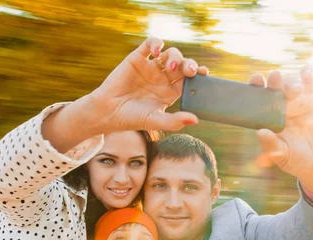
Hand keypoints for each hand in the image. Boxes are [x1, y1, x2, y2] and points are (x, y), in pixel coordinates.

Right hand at [91, 37, 208, 132]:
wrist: (108, 111)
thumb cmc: (132, 118)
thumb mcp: (155, 121)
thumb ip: (174, 121)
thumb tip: (196, 120)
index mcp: (171, 92)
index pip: (189, 80)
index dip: (198, 75)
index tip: (205, 74)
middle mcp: (163, 78)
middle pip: (182, 65)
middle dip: (189, 65)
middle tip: (190, 71)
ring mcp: (151, 67)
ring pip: (170, 54)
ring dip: (174, 57)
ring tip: (169, 67)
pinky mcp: (138, 58)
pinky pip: (150, 45)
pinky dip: (155, 44)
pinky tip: (156, 52)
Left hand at [250, 66, 312, 193]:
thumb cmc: (296, 160)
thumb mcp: (282, 155)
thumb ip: (271, 145)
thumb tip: (260, 132)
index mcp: (268, 118)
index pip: (258, 101)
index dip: (255, 89)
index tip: (255, 80)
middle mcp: (280, 108)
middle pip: (274, 90)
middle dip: (273, 82)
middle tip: (274, 77)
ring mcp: (297, 103)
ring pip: (291, 87)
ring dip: (291, 84)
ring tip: (295, 91)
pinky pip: (310, 86)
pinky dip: (308, 76)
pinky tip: (306, 69)